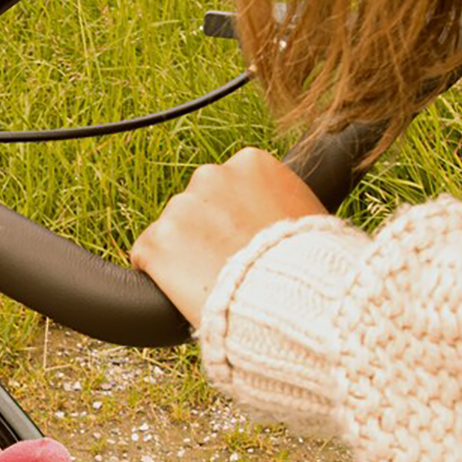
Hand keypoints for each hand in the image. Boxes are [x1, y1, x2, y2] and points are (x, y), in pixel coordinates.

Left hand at [129, 149, 326, 322]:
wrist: (292, 298)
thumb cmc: (314, 264)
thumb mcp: (313, 217)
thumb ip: (288, 205)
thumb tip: (292, 216)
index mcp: (251, 163)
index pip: (231, 187)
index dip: (238, 220)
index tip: (248, 242)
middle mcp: (210, 175)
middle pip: (199, 206)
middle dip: (208, 234)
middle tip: (232, 266)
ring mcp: (179, 208)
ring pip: (173, 234)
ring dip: (185, 256)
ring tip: (215, 282)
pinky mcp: (155, 243)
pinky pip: (147, 258)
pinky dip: (159, 276)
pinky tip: (186, 292)